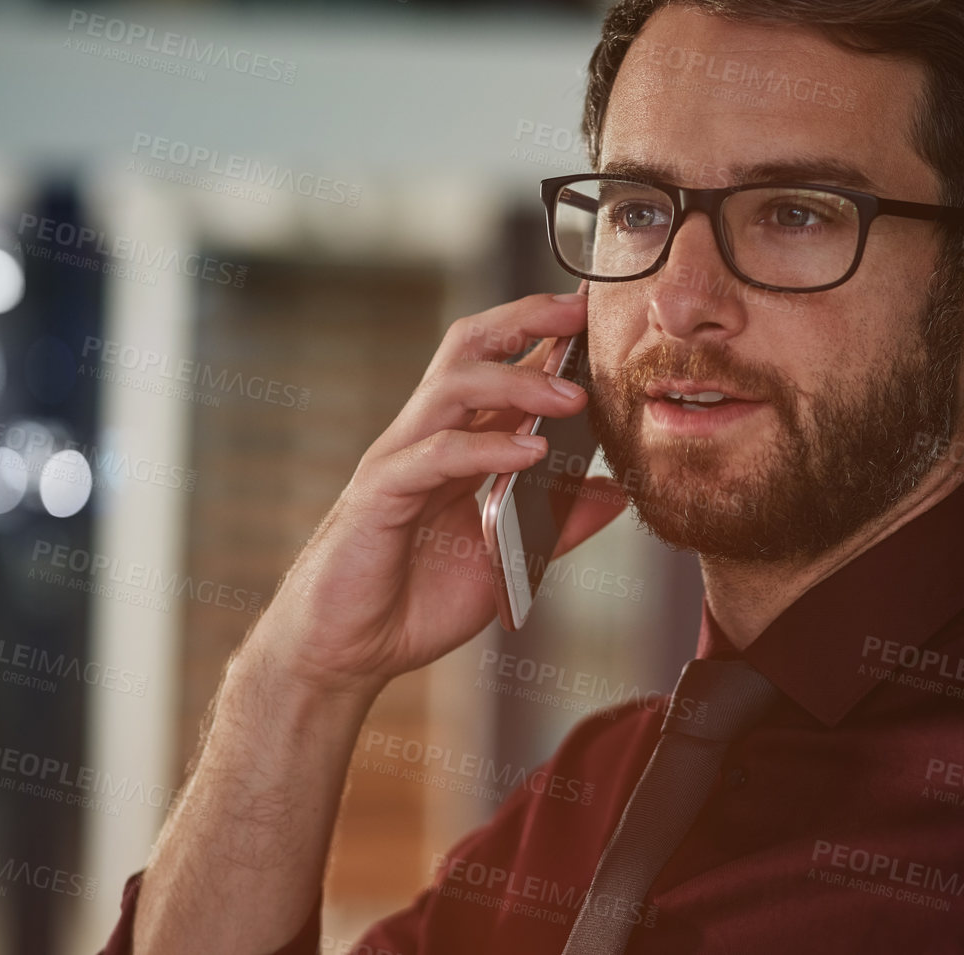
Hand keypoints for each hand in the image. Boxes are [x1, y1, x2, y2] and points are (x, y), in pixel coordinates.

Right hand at [252, 291, 626, 697]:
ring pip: (451, 388)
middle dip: (524, 320)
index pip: (497, 363)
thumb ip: (557, 525)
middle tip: (579, 313)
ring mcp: (400, 460)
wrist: (348, 651)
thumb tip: (615, 493)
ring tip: (574, 396)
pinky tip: (533, 453)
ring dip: (517, 382)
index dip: (541, 331)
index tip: (592, 312)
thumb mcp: (508, 558)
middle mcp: (427, 437)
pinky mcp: (381, 496)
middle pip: (468, 348)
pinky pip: (435, 456)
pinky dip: (486, 447)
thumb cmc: (415, 599)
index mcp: (456, 442)